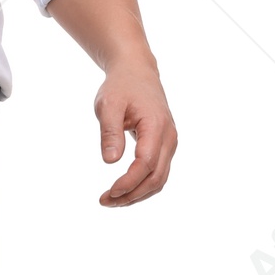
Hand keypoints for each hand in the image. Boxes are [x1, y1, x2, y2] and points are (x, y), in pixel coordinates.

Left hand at [95, 53, 176, 206]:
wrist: (137, 73)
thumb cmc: (121, 87)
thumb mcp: (108, 104)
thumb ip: (110, 132)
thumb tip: (110, 161)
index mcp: (156, 126)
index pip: (146, 163)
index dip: (129, 182)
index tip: (108, 192)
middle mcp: (169, 137)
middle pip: (156, 177)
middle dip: (132, 194)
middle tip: (105, 201)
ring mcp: (170, 143)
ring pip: (159, 179)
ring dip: (137, 194)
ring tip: (111, 200)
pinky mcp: (165, 146)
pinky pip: (158, 172)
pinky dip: (142, 186)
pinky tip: (123, 190)